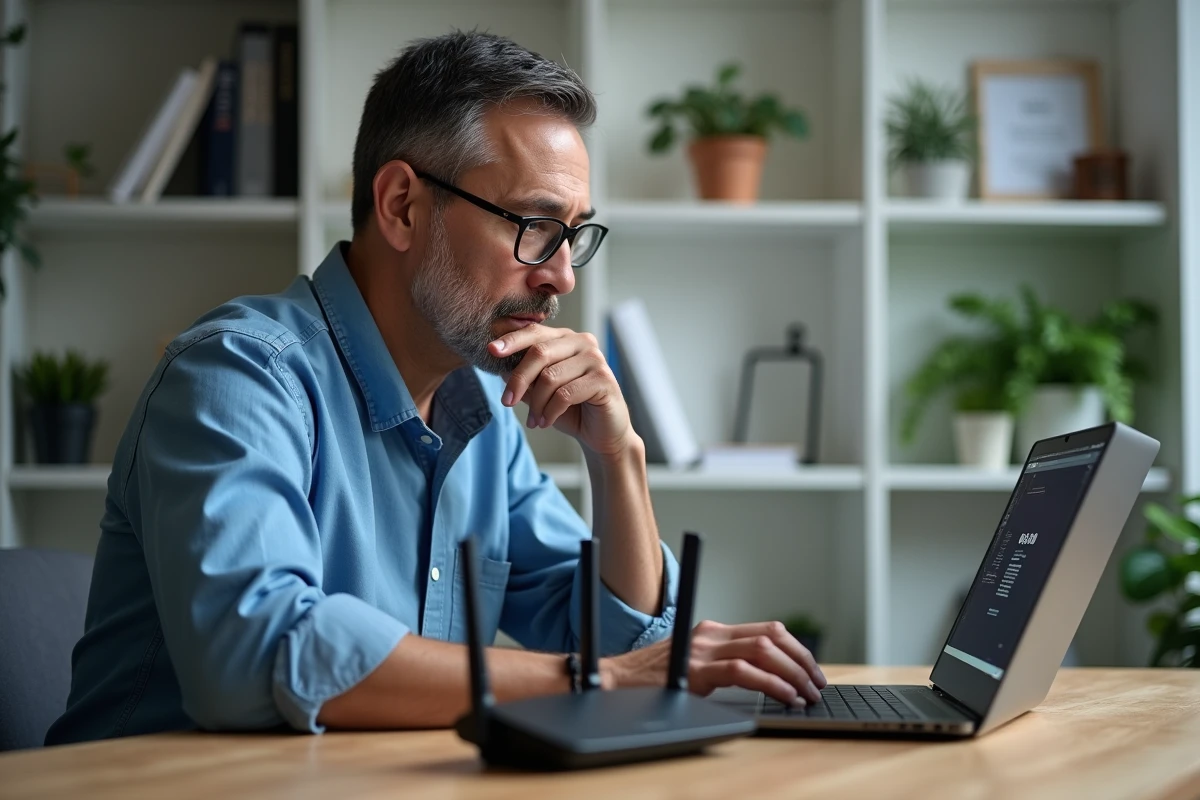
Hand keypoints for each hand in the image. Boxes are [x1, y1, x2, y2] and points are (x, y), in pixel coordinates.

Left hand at [489, 324, 632, 456]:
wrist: (601, 433)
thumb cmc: (571, 409)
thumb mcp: (541, 391)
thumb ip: (524, 376)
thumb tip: (498, 366)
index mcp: (566, 338)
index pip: (535, 332)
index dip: (512, 340)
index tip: (491, 351)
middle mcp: (583, 342)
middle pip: (539, 353)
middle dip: (518, 379)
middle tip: (507, 402)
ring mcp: (596, 359)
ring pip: (550, 377)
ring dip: (536, 404)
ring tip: (534, 420)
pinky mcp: (604, 379)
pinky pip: (565, 394)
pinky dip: (550, 411)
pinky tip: (546, 422)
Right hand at [603, 620, 826, 705]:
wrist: (611, 683)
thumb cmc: (650, 682)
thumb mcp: (690, 664)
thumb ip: (719, 664)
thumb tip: (762, 679)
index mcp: (711, 631)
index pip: (766, 629)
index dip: (796, 648)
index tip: (810, 670)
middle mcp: (709, 634)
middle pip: (772, 635)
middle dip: (802, 660)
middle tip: (816, 684)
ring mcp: (702, 650)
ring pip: (763, 650)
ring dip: (793, 673)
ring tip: (806, 693)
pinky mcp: (695, 670)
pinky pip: (743, 672)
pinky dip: (772, 684)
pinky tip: (785, 697)